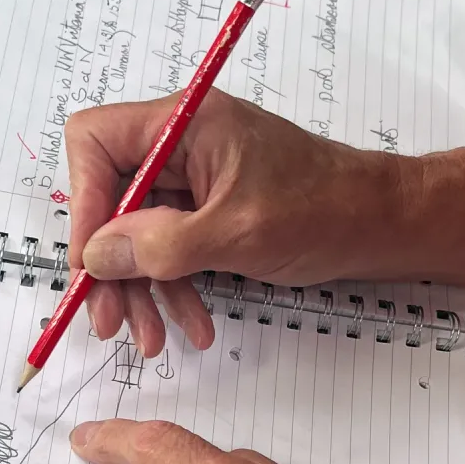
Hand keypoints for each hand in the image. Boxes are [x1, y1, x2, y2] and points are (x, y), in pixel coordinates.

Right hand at [65, 90, 404, 355]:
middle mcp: (180, 143)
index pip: (95, 143)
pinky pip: (169, 249)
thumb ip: (161, 245)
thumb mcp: (237, 233)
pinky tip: (192, 326)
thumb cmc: (323, 211)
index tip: (91, 263)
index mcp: (183, 123)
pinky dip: (174, 288)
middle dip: (111, 267)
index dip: (83, 203)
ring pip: (137, 234)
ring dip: (141, 290)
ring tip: (152, 341)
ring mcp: (193, 178)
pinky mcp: (207, 210)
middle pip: (110, 199)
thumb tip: (96, 258)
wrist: (381, 225)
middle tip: (109, 322)